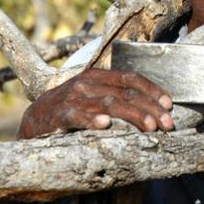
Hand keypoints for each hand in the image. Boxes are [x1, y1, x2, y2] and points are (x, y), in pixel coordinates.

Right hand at [17, 68, 173, 138]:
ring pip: (108, 104)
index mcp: (97, 76)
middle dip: (150, 109)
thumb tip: (152, 110)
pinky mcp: (58, 115)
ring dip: (132, 115)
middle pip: (125, 93)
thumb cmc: (71, 110)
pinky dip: (91, 119)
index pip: (130, 78)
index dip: (152, 89)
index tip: (169, 104)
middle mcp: (86, 83)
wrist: (34, 121)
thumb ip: (117, 99)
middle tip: (167, 124)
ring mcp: (72, 98)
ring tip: (149, 126)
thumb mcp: (94, 98)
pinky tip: (105, 125)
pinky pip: (77, 115)